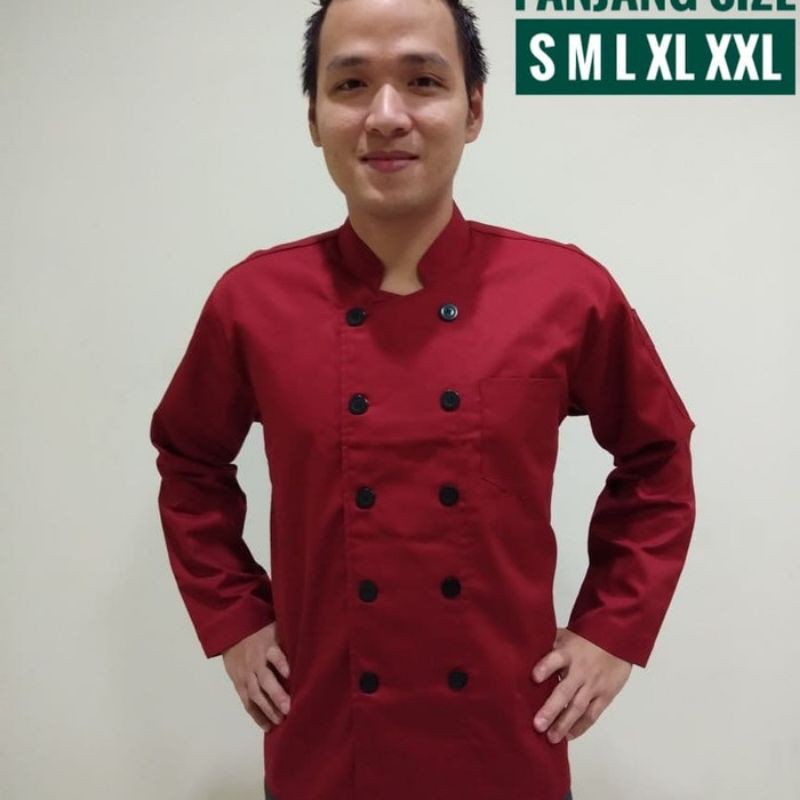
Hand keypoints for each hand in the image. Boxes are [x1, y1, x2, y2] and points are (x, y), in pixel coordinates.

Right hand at [222, 620, 290, 732]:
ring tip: (280, 721)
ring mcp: (246, 675)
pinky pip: (247, 702)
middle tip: (288, 708)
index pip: (274, 654)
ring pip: (255, 694)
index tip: (290, 672)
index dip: (281, 662)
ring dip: (267, 709)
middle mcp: (256, 662)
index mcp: (267, 646)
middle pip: (265, 678)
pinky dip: (256, 715)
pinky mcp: (239, 684)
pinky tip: (268, 727)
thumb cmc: (262, 632)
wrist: (233, 634)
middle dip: (276, 694)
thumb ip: (290, 640)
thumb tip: (316, 645)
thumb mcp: (276, 629)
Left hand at [529, 627, 631, 742]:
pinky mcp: (605, 696)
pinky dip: (581, 727)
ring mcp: (594, 685)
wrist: (616, 640)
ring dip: (564, 724)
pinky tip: (568, 736)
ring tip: (551, 738)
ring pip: (578, 707)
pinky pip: (592, 714)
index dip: (545, 667)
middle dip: (552, 708)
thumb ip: (547, 645)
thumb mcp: (564, 636)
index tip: (533, 677)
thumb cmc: (583, 640)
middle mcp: (580, 670)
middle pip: (565, 690)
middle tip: (538, 725)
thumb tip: (521, 651)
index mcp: (568, 653)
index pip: (555, 659)